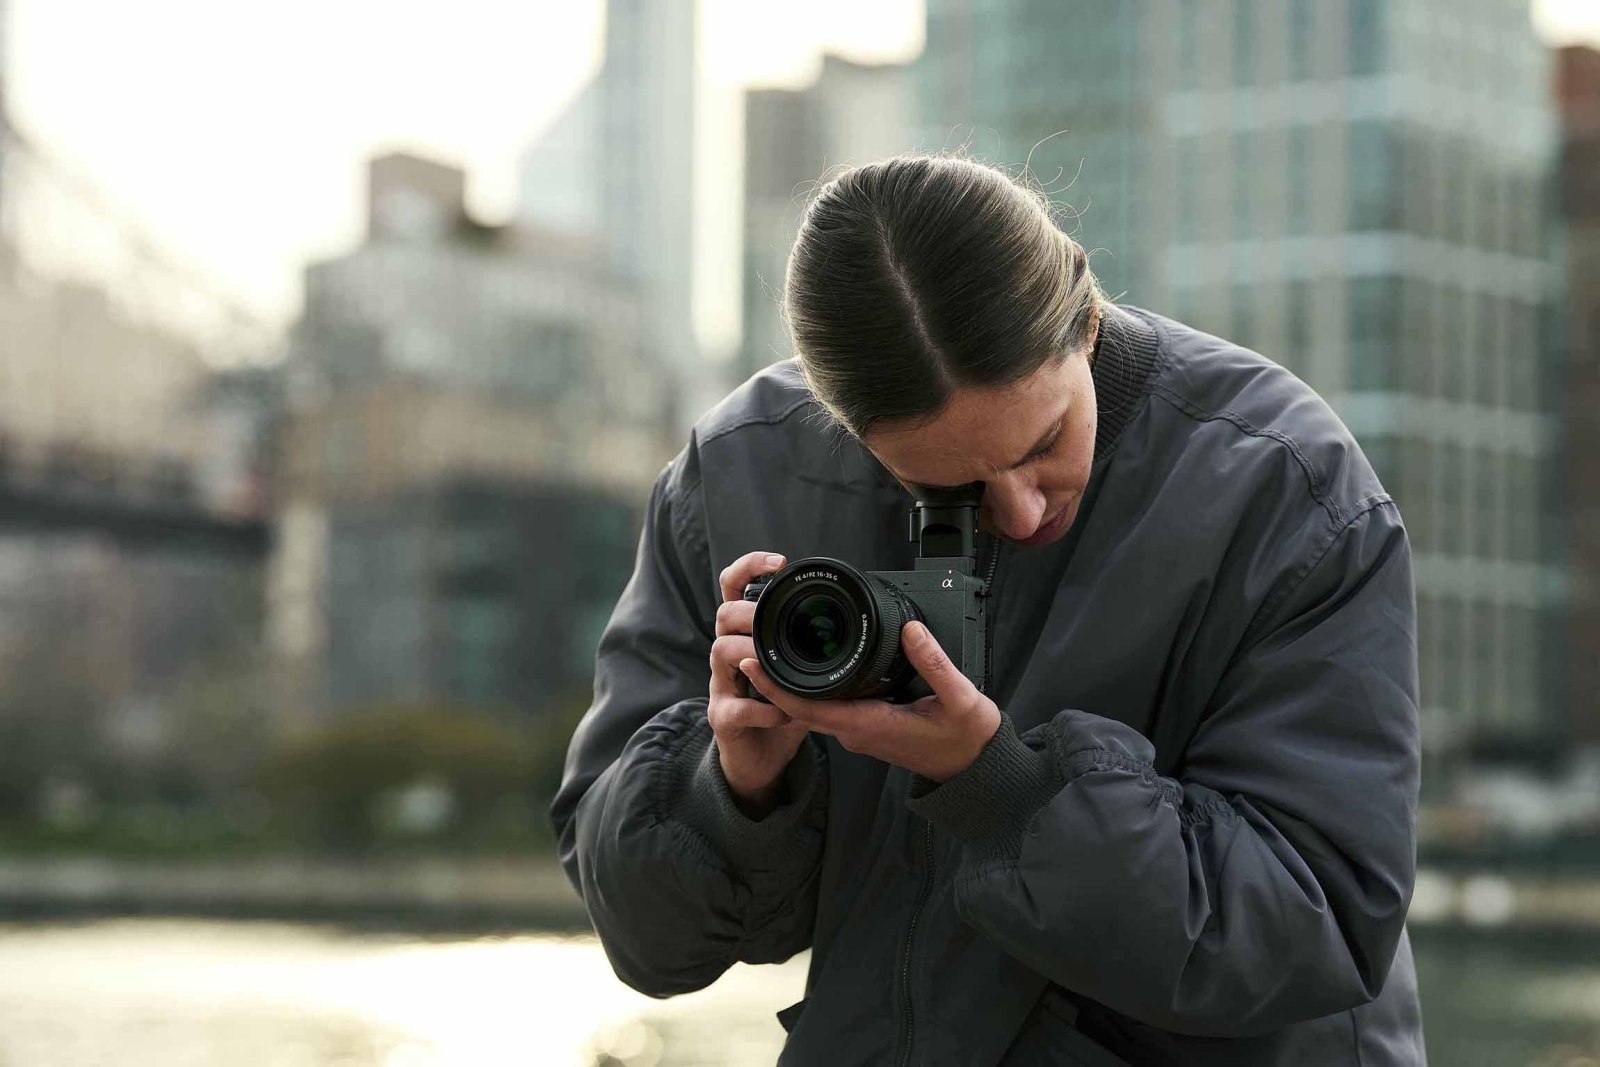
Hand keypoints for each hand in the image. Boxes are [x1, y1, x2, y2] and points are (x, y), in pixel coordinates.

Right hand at [707, 550, 811, 817]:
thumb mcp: (801, 670)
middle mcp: (728, 654)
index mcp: (747, 635)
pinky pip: (736, 707)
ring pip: (720, 651)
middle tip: (774, 621)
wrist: (761, 758)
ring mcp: (722, 685)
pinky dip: (762, 708)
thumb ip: (815, 645)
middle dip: (749, 611)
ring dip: (752, 655)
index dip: (750, 568)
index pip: (735, 588)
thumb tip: (853, 619)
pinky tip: (782, 712)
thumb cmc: (781, 709)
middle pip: (723, 613)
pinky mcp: (723, 718)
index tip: (779, 562)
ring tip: (777, 666)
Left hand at [739, 620, 1000, 782]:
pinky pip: (830, 709)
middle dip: (773, 680)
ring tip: (773, 650)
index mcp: (869, 725)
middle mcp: (857, 732)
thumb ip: (933, 662)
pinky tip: (811, 666)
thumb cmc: (967, 737)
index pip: (807, 708)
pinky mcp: (868, 728)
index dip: (775, 687)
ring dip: (790, 685)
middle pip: (801, 707)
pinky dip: (812, 690)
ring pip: (813, 708)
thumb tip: (909, 629)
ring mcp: (861, 732)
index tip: (753, 661)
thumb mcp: (959, 697)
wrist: (976, 768)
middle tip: (753, 645)